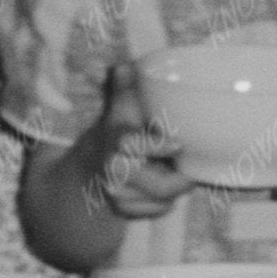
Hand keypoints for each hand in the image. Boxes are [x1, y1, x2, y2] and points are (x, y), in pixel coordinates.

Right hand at [90, 74, 195, 225]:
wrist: (89, 168)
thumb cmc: (117, 133)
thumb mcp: (120, 109)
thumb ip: (125, 88)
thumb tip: (124, 66)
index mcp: (116, 139)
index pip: (132, 144)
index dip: (156, 146)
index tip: (178, 144)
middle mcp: (114, 169)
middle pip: (161, 185)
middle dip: (180, 178)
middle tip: (187, 165)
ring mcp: (117, 193)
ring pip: (163, 200)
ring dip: (174, 188)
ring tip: (170, 171)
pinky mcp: (123, 211)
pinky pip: (159, 211)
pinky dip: (165, 202)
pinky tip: (159, 185)